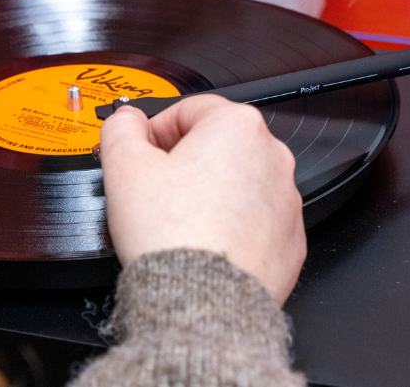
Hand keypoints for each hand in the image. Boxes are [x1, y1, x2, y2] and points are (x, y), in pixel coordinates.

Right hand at [100, 95, 305, 304]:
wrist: (204, 301)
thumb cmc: (172, 235)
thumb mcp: (124, 167)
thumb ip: (120, 128)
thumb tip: (126, 120)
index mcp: (235, 127)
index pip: (188, 108)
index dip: (155, 128)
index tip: (141, 150)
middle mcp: (271, 156)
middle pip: (215, 143)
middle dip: (183, 160)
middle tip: (154, 187)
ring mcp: (286, 199)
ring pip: (236, 181)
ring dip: (207, 191)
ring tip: (177, 218)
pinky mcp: (288, 238)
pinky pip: (252, 218)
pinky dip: (229, 223)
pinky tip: (201, 239)